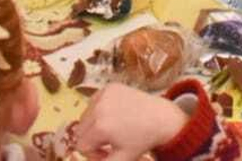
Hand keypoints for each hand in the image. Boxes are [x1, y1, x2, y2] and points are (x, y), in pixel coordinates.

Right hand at [73, 82, 190, 159]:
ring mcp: (103, 94)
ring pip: (85, 116)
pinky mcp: (108, 87)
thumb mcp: (122, 159)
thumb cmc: (142, 140)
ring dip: (94, 124)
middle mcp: (98, 108)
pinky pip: (93, 102)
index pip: (81, 145)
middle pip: (80, 130)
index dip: (93, 153)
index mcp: (100, 127)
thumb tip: (90, 160)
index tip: (107, 152)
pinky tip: (114, 114)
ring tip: (112, 128)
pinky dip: (99, 110)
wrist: (161, 118)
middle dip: (92, 139)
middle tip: (109, 141)